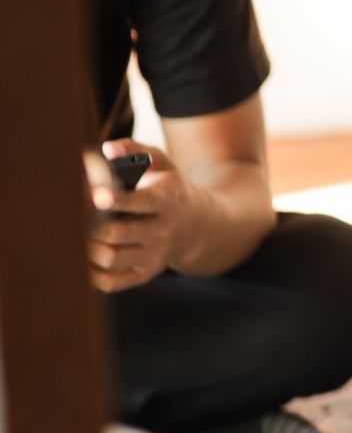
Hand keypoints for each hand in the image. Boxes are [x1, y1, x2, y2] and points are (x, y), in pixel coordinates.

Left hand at [85, 142, 200, 290]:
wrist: (197, 226)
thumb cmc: (168, 189)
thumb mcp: (163, 164)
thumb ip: (136, 150)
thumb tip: (108, 150)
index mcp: (167, 200)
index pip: (143, 202)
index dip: (118, 200)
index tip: (98, 197)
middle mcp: (163, 230)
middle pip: (119, 233)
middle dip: (91, 226)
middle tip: (73, 218)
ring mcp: (155, 255)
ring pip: (112, 258)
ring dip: (87, 248)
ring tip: (75, 236)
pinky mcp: (145, 274)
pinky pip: (112, 282)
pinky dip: (91, 274)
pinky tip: (84, 257)